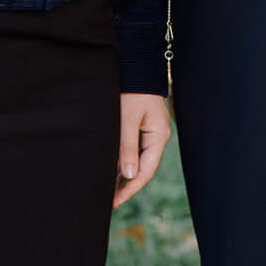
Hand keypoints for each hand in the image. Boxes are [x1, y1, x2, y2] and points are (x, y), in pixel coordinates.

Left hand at [112, 92, 171, 208]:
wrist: (135, 63)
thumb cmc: (131, 89)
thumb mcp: (126, 119)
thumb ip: (127, 147)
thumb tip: (129, 175)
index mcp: (158, 136)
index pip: (146, 171)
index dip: (130, 188)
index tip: (114, 202)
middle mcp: (157, 136)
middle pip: (143, 167)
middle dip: (126, 185)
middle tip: (108, 201)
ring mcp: (151, 130)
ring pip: (138, 159)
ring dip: (124, 174)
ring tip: (107, 189)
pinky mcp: (142, 124)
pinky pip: (134, 148)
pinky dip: (123, 160)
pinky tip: (112, 169)